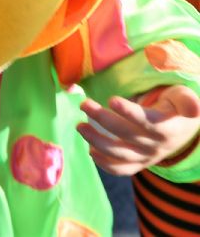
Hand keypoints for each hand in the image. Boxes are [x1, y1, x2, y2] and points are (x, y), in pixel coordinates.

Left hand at [78, 86, 199, 175]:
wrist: (181, 130)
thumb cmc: (178, 107)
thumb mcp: (184, 99)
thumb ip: (188, 102)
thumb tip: (196, 107)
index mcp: (167, 129)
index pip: (146, 122)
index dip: (129, 112)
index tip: (111, 99)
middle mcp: (155, 147)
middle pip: (126, 135)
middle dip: (103, 119)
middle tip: (84, 104)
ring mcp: (146, 158)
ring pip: (120, 155)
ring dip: (97, 142)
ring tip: (79, 126)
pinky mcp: (138, 164)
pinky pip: (121, 170)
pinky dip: (105, 164)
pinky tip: (90, 151)